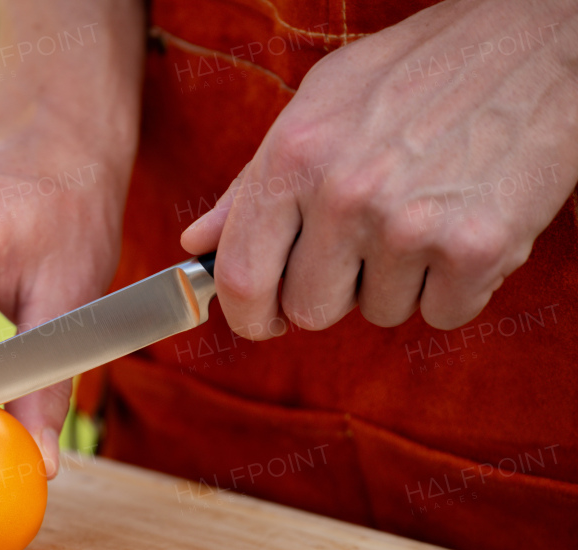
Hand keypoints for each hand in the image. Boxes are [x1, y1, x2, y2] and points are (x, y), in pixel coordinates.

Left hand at [181, 0, 577, 337]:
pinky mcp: (475, 249)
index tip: (263, 319)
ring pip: (379, 313)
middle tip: (368, 241)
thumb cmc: (419, 72)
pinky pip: (443, 314)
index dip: (247, 314)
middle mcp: (344, 195)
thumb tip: (198, 246)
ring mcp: (409, 226)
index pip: (241, 276)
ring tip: (426, 212)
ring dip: (401, 281)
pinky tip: (465, 226)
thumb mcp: (320, 105)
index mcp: (295, 157)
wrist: (540, 40)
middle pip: (311, 310)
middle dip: (335, 290)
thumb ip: (251, 184)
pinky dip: (458, 286)